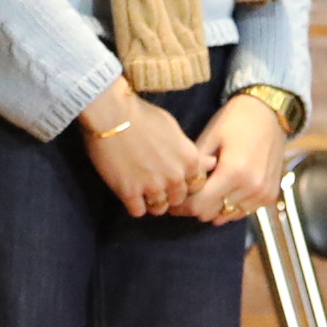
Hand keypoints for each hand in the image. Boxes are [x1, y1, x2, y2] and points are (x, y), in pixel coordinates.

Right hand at [79, 80, 207, 218]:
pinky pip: (138, 212)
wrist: (113, 114)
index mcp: (190, 161)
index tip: (171, 178)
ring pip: (159, 209)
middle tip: (154, 184)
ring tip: (141, 189)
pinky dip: (134, 205)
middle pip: (177, 199)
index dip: (183, 184)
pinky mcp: (129, 192)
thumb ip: (192, 153)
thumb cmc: (144, 117)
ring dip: (151, 202)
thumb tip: (212, 163)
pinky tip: (129, 192)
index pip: (195, 186)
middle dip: (168, 194)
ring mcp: (153, 186)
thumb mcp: (175, 131)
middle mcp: (175, 176)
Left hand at [180, 93, 290, 224]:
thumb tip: (181, 189)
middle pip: (211, 213)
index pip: (199, 205)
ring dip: (215, 208)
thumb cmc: (235, 120)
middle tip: (189, 195)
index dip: (182, 205)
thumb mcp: (210, 138)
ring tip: (208, 193)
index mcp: (233, 172)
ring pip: (227, 216)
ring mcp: (262, 193)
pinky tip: (225, 191)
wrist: (269, 111)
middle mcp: (250, 187)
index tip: (174, 200)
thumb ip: (196, 167)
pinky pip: (243, 212)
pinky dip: (231, 206)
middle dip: (196, 207)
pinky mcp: (270, 195)